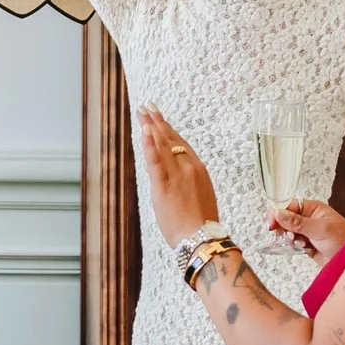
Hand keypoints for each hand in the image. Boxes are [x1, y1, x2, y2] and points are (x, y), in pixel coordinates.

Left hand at [134, 105, 218, 250]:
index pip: (181, 144)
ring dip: (150, 127)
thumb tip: (177, 177)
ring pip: (162, 146)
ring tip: (142, 112)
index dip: (169, 130)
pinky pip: (155, 161)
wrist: (202, 238)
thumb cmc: (201, 223)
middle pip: (170, 140)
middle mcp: (188, 168)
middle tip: (147, 107)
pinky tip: (144, 131)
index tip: (160, 118)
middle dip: (157, 122)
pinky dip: (149, 145)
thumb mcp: (200, 195)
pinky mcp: (164, 186)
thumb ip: (188, 181)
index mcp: (198, 169)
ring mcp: (176, 175)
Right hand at [268, 198, 344, 265]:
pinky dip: (293, 246)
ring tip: (300, 243)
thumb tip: (278, 213)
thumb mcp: (320, 229)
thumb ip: (297, 222)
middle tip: (288, 236)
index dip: (278, 214)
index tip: (271, 224)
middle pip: (285, 219)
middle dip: (283, 228)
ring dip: (289, 239)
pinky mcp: (306, 244)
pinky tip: (303, 248)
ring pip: (287, 232)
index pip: (288, 206)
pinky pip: (291, 243)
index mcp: (313, 209)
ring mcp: (307, 232)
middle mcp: (309, 219)